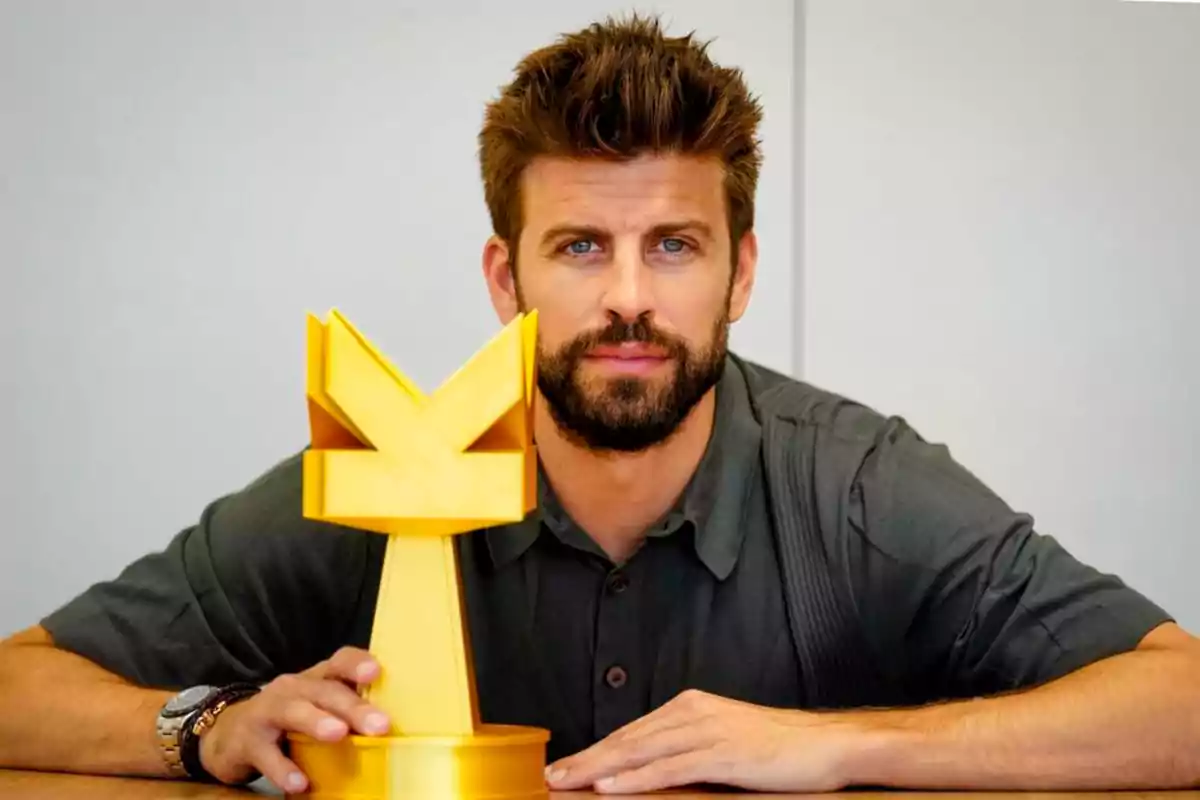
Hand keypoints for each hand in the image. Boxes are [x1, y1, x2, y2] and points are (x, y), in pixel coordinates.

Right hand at [198, 646, 389, 792]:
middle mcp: (293, 688)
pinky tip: (299, 783)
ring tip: (338, 734)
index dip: (356, 664)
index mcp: (316, 679)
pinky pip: (266, 753)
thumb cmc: (287, 721)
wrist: (227, 734)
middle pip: (324, 691)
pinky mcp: (246, 740)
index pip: (339, 662)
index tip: (375, 672)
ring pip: (293, 711)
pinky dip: (282, 768)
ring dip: (316, 721)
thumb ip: (346, 712)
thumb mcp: (316, 709)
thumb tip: (392, 730)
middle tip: (379, 725)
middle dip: (352, 706)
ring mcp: (267, 711)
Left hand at [544, 689, 863, 793]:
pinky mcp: (722, 754)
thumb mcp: (724, 742)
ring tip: (567, 782)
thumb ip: (688, 751)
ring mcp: (707, 732)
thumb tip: (651, 770)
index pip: (633, 732)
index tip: (567, 766)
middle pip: (628, 740)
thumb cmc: (777, 748)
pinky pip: (670, 769)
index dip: (596, 751)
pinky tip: (610, 787)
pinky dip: (635, 778)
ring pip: (641, 752)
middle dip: (586, 759)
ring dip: (599, 769)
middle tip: (552, 776)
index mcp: (690, 707)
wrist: (825, 745)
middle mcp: (692, 713)